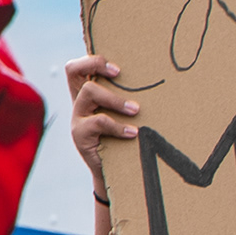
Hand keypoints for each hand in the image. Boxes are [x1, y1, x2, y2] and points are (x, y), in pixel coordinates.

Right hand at [65, 55, 138, 199]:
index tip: (117, 69)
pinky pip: (99, 122)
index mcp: (88, 95)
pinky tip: (133, 133)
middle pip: (73, 71)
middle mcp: (79, 103)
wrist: (117, 172)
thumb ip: (129, 101)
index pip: (77, 68)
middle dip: (96, 65)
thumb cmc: (126, 139)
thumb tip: (162, 82)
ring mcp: (77, 118)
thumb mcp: (125, 117)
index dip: (92, 61)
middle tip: (120, 74)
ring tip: (136, 109)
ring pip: (89, 92)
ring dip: (115, 99)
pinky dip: (118, 126)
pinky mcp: (80, 136)